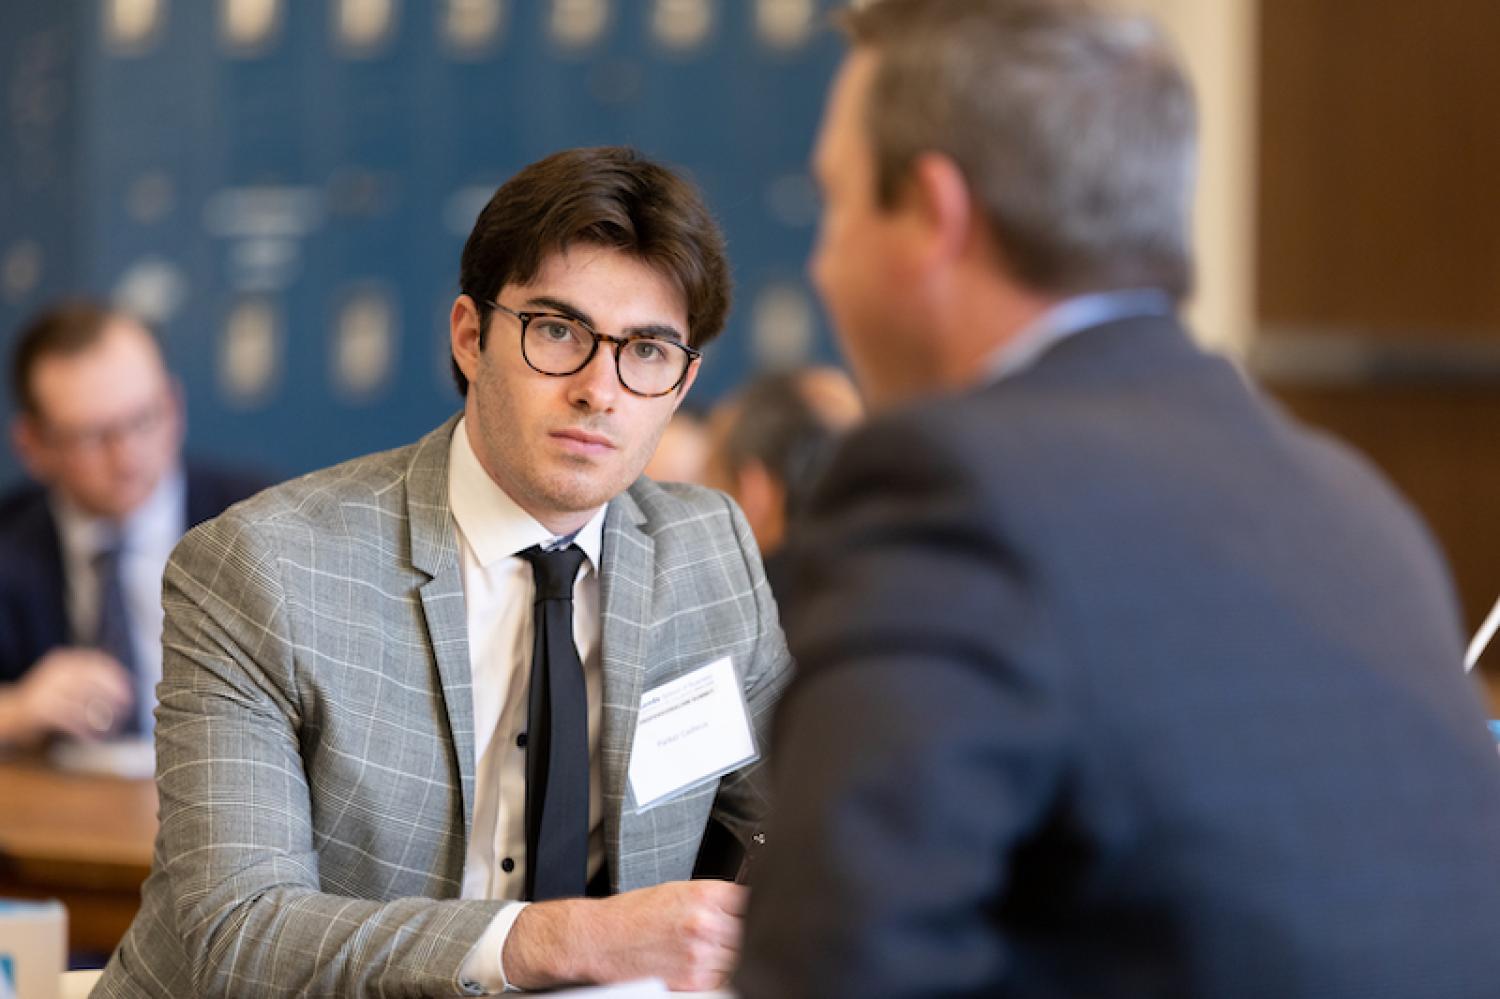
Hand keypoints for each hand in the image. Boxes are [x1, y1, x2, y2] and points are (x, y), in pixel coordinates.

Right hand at [0, 648, 133, 745]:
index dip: (115, 674)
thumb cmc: (47, 697)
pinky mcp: (41, 710)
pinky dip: (85, 730)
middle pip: (92, 681)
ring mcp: (47, 690)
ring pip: (83, 703)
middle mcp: (55, 672)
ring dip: (102, 716)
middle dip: (113, 693)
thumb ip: (89, 679)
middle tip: (128, 705)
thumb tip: (124, 687)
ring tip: (114, 726)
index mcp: (63, 661)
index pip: (96, 662)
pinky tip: (95, 737)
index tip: (130, 686)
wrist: (11, 712)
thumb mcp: (66, 680)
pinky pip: (71, 720)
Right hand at [504, 879, 747, 991]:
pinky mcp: (693, 982)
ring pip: (742, 959)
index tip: (761, 909)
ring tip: (712, 948)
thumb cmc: (633, 914)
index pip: (755, 899)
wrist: (599, 939)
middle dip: (744, 932)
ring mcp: (701, 955)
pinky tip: (705, 963)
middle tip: (731, 933)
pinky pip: (723, 979)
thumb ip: (715, 898)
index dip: (757, 907)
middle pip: (752, 931)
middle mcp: (706, 924)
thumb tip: (747, 902)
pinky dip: (720, 973)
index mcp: (705, 895)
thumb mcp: (677, 890)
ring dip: (734, 955)